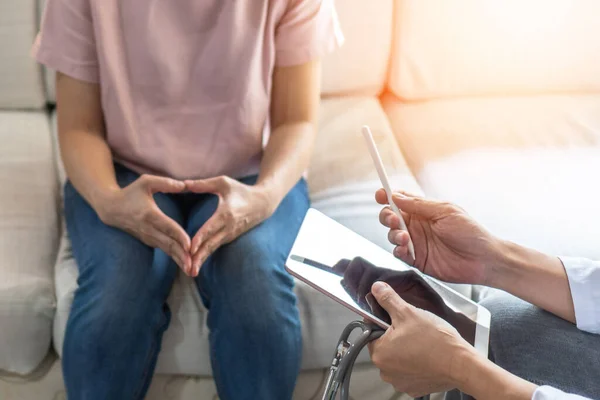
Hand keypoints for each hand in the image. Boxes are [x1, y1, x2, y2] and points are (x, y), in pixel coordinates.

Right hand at [97, 174, 191, 271]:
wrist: (111, 208)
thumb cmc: (131, 193)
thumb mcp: (146, 182)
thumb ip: (166, 183)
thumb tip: (185, 185)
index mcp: (150, 215)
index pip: (167, 227)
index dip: (179, 236)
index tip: (189, 245)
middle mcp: (148, 229)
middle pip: (168, 244)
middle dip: (180, 255)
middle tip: (193, 265)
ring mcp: (147, 237)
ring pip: (166, 250)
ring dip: (178, 260)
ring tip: (191, 270)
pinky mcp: (148, 241)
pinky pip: (164, 249)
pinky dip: (174, 257)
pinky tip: (185, 263)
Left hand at [185, 176, 274, 275]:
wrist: (263, 204)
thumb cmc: (242, 191)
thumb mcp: (223, 183)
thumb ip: (203, 184)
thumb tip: (184, 184)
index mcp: (226, 214)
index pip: (211, 228)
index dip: (200, 239)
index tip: (190, 248)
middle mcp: (228, 227)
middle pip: (211, 244)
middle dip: (199, 257)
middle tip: (188, 269)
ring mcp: (230, 234)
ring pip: (213, 248)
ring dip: (202, 259)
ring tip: (190, 272)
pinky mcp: (230, 237)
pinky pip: (216, 247)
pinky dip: (206, 255)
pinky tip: (197, 263)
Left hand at [368, 281, 474, 396]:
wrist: (462, 364)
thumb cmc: (435, 341)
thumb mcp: (408, 312)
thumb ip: (388, 299)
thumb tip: (376, 289)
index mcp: (379, 354)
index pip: (372, 332)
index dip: (384, 322)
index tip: (397, 319)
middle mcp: (385, 372)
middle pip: (385, 346)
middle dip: (396, 336)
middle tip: (413, 329)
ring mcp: (400, 382)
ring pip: (398, 359)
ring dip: (407, 350)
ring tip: (422, 342)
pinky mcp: (415, 388)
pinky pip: (410, 371)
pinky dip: (417, 363)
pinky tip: (427, 355)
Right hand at [377, 190, 499, 285]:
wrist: (483, 260)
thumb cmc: (471, 233)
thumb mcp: (446, 212)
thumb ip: (419, 204)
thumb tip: (397, 196)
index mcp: (424, 210)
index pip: (400, 200)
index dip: (388, 196)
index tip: (380, 194)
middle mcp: (417, 225)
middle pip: (391, 217)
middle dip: (387, 216)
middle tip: (393, 219)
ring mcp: (416, 242)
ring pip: (392, 235)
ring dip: (393, 234)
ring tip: (404, 236)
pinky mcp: (417, 260)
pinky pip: (399, 254)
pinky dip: (398, 250)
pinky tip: (405, 248)